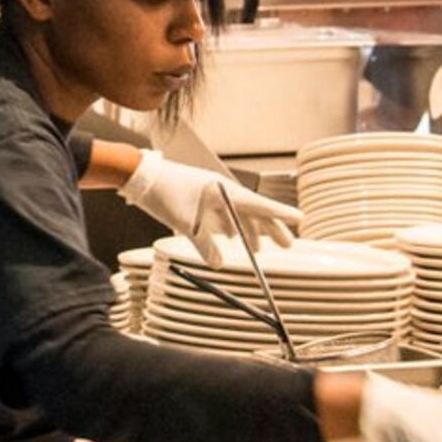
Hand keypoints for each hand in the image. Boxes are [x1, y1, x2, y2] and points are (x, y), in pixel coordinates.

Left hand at [120, 151, 297, 252]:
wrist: (141, 176)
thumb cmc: (164, 194)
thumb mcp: (184, 223)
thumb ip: (203, 245)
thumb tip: (217, 265)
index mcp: (224, 191)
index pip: (259, 205)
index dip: (280, 214)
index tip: (300, 218)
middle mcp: (222, 191)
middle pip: (253, 212)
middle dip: (270, 229)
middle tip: (287, 245)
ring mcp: (212, 194)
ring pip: (239, 215)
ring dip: (250, 232)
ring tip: (259, 250)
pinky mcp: (200, 199)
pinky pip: (224, 215)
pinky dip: (232, 228)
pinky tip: (232, 239)